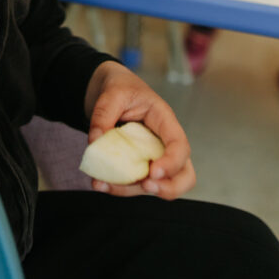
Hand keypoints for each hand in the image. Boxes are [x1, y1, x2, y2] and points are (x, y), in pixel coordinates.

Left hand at [83, 61, 195, 200]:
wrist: (109, 89)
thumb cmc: (120, 87)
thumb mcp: (112, 92)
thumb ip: (103, 114)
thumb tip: (95, 141)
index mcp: (164, 120)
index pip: (180, 145)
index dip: (172, 163)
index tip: (153, 172)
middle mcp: (164, 142)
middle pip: (184, 174)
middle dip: (169, 188)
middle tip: (146, 187)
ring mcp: (152, 156)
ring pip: (155, 185)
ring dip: (131, 190)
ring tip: (103, 184)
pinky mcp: (137, 165)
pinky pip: (134, 183)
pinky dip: (118, 187)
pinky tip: (99, 183)